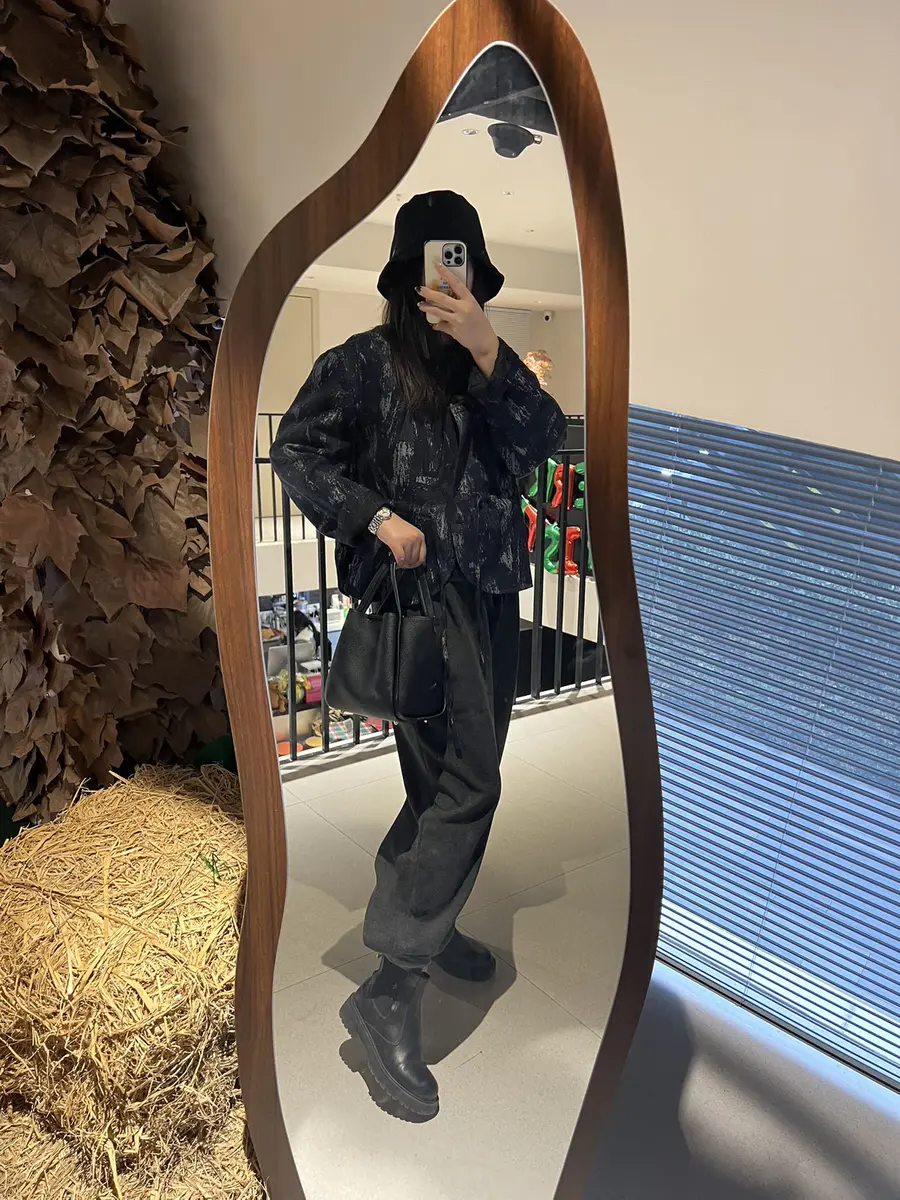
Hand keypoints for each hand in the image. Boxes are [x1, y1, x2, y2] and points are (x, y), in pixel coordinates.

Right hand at [376, 514, 425, 567]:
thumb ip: (413, 545)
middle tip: (403, 564)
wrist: (383, 519)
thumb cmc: (393, 525)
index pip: (423, 555)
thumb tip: (414, 558)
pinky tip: (396, 560)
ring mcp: (407, 541)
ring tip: (399, 561)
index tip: (412, 565)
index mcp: (420, 536)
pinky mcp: (398, 543)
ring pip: (408, 560)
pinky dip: (398, 562)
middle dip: (409, 565)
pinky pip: (401, 558)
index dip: (417, 563)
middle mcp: (415, 538)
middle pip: (415, 559)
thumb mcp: (409, 534)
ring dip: (403, 563)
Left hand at [418, 261, 499, 376]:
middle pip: (442, 298)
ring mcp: (457, 320)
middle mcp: (463, 309)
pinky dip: (436, 324)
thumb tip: (446, 295)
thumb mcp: (473, 307)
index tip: (437, 265)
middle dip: (428, 292)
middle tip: (420, 288)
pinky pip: (440, 325)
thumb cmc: (480, 324)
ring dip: (427, 307)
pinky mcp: (453, 331)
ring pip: (438, 311)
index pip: (456, 283)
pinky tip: (433, 322)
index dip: (445, 273)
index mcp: (469, 300)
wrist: (484, 342)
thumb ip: (460, 301)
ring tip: (421, 305)